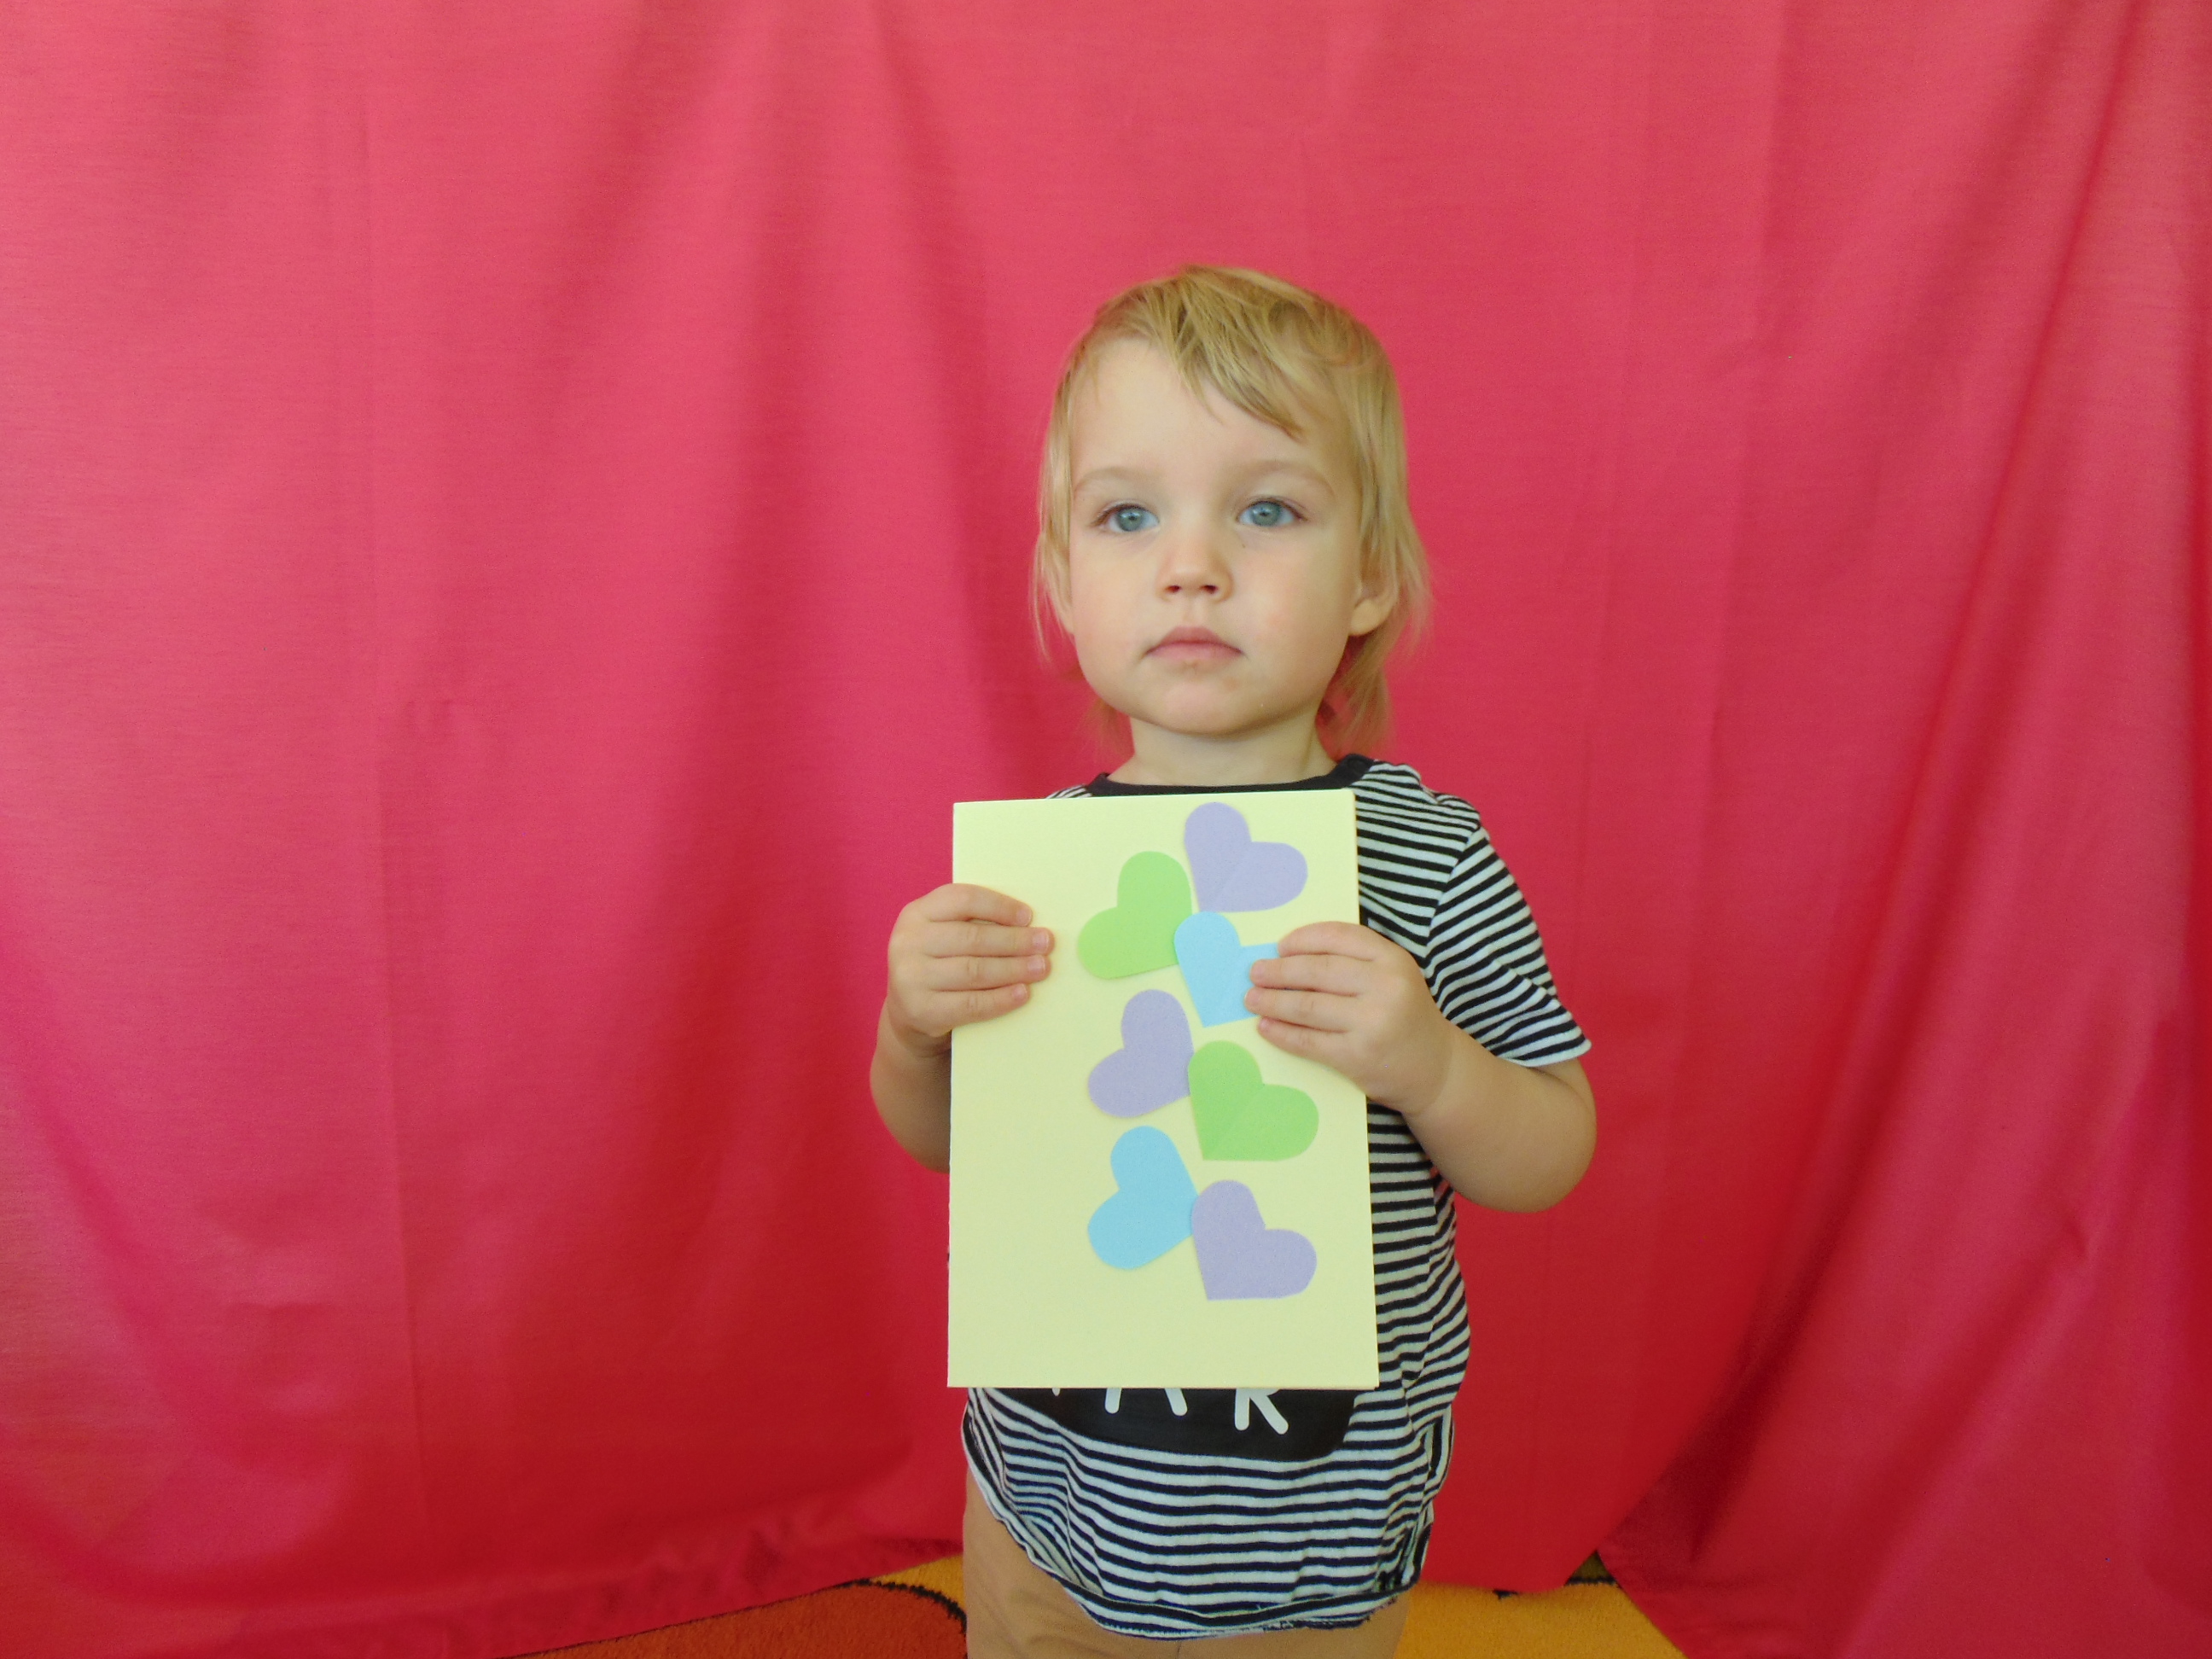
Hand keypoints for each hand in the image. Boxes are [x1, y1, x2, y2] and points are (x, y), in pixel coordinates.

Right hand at [882, 884, 1052, 1058]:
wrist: (908, 1009)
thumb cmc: (938, 962)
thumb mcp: (943, 933)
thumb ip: (973, 923)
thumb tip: (1029, 924)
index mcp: (917, 913)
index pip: (963, 900)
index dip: (999, 906)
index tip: (1028, 917)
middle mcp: (908, 942)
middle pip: (972, 938)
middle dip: (1015, 941)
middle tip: (1045, 943)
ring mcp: (911, 978)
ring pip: (973, 971)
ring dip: (1013, 969)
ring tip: (1040, 967)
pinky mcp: (921, 1011)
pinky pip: (970, 1004)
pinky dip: (1000, 999)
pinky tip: (1022, 993)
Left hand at [1244, 922, 1459, 1114]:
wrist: (1434, 1067)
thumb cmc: (1403, 1014)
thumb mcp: (1393, 975)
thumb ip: (1354, 960)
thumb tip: (1288, 954)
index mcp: (1393, 959)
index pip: (1338, 937)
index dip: (1303, 939)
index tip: (1279, 947)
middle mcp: (1386, 987)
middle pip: (1317, 971)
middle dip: (1279, 971)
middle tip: (1256, 972)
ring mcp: (1372, 1023)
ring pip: (1308, 1006)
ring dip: (1272, 1001)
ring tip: (1252, 998)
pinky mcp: (1357, 1056)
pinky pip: (1308, 1041)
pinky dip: (1281, 1033)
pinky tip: (1265, 1026)